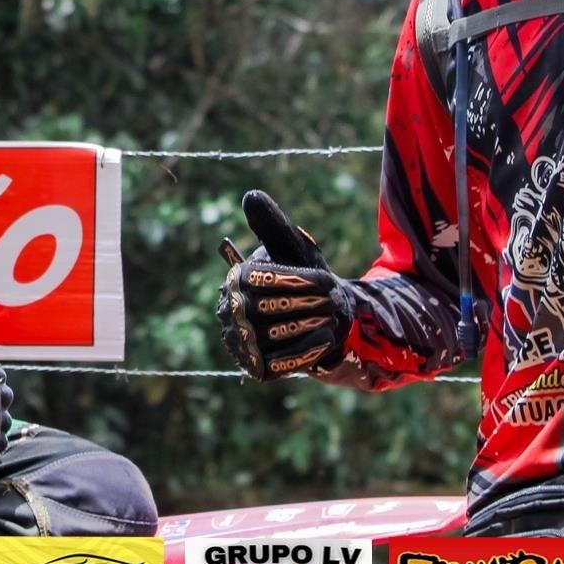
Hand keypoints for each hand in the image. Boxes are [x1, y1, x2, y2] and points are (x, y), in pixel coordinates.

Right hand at [216, 190, 350, 379]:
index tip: (327, 280)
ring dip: (305, 328)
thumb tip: (250, 196)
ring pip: (269, 337)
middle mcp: (229, 311)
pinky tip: (326, 340)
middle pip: (261, 310)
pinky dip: (302, 353)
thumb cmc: (306, 280)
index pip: (257, 281)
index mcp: (235, 280)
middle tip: (334, 302)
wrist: (319, 318)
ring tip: (332, 319)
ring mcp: (239, 342)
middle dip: (302, 305)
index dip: (294, 281)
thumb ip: (273, 224)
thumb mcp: (292, 248)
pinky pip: (275, 364)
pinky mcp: (254, 366)